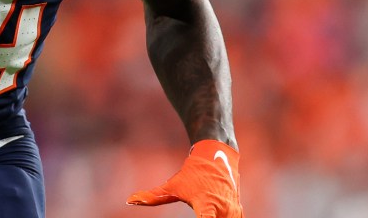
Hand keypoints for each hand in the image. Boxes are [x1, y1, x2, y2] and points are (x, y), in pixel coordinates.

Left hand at [127, 140, 241, 217]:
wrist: (218, 156)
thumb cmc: (192, 174)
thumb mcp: (172, 186)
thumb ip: (152, 197)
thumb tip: (129, 200)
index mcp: (206, 205)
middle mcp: (224, 210)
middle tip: (200, 216)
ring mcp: (234, 212)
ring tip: (205, 215)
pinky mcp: (239, 213)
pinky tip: (215, 217)